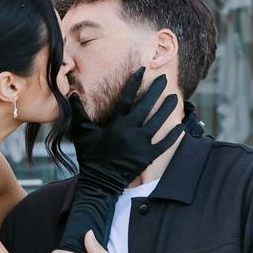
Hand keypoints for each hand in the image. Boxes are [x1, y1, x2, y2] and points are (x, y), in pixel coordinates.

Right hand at [71, 68, 179, 193]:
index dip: (134, 83)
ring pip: (157, 122)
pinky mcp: (147, 157)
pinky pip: (163, 144)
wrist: (99, 182)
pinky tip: (180, 126)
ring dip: (166, 109)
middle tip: (163, 79)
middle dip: (155, 91)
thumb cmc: (90, 157)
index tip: (142, 70)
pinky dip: (172, 136)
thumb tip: (71, 93)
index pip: (126, 98)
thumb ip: (79, 113)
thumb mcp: (82, 134)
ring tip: (174, 98)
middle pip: (145, 106)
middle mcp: (129, 131)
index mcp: (115, 124)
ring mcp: (140, 144)